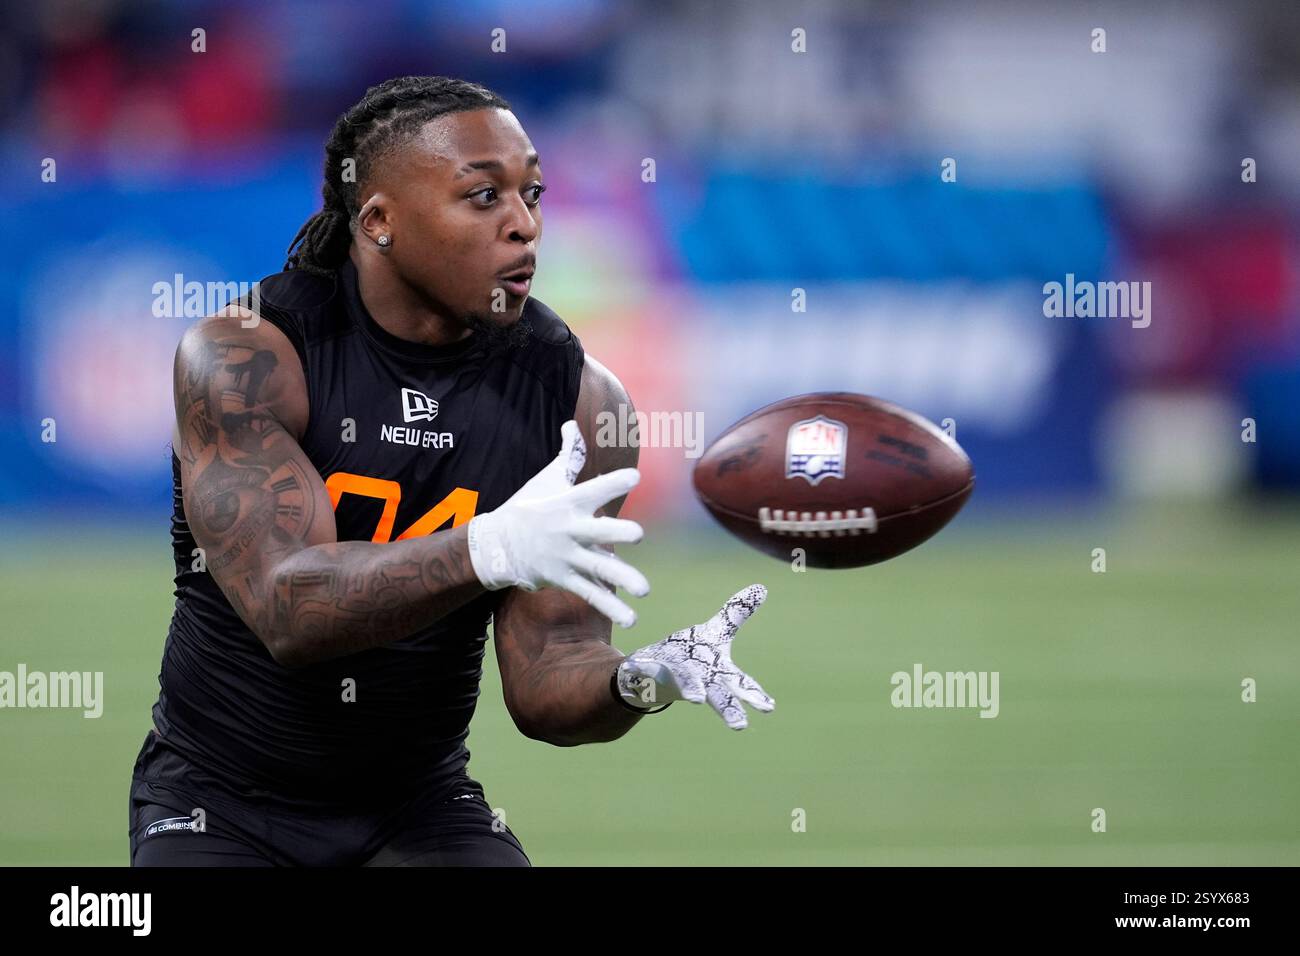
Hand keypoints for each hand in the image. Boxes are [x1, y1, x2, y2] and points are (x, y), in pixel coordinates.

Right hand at [467, 420, 648, 626]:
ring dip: (622, 579)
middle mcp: (569, 530)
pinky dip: (609, 606)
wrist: (495, 544)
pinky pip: (590, 594)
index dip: (613, 482)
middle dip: (616, 533)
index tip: (635, 477)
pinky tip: (631, 618)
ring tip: (645, 590)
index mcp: (569, 502)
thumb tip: (572, 424)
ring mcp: (567, 556)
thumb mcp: (546, 479)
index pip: (594, 489)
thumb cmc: (527, 506)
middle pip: (596, 531)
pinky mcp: (564, 578)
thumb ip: (566, 455)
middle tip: (638, 535)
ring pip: (598, 568)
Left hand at [616, 584, 774, 728]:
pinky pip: (646, 671)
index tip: (769, 707)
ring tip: (697, 699)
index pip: (740, 684)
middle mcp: (700, 680)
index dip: (754, 695)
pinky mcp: (650, 673)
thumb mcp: (716, 631)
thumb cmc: (692, 655)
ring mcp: (675, 678)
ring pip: (686, 686)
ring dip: (692, 690)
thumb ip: (736, 613)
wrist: (653, 674)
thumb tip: (762, 587)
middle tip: (740, 725)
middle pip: (717, 695)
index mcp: (718, 671)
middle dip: (728, 708)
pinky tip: (636, 666)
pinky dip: (642, 669)